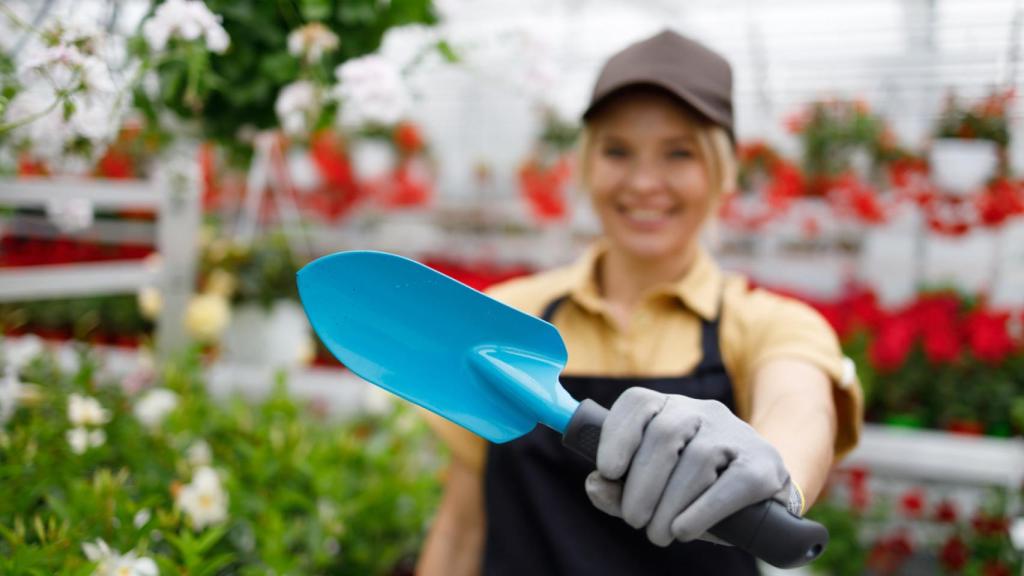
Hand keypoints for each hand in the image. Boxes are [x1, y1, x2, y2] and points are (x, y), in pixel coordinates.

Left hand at [584, 387, 801, 546]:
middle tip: (634, 520)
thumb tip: (594, 485)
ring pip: (696, 460)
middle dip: (642, 484)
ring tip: (659, 533)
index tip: (608, 470)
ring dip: (669, 504)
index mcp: (670, 410)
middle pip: (665, 434)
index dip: (618, 434)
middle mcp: (703, 412)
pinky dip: (702, 511)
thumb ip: (619, 489)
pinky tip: (683, 530)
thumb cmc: (697, 492)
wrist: (764, 497)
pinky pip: (731, 484)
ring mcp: (736, 434)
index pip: (639, 402)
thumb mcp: (655, 490)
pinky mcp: (763, 464)